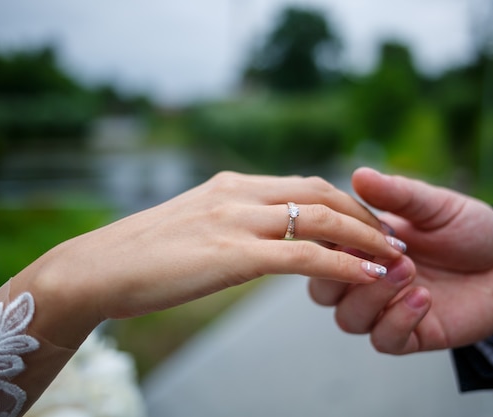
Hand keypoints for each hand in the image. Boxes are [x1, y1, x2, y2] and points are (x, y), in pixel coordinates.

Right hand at [13, 171, 405, 347]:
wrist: (98, 268)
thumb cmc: (143, 254)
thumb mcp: (193, 225)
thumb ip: (228, 222)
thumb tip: (254, 237)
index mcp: (232, 185)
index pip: (303, 183)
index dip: (344, 200)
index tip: (367, 221)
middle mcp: (239, 193)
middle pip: (321, 191)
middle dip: (364, 214)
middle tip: (392, 236)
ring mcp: (236, 221)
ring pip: (320, 218)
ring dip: (364, 236)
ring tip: (394, 255)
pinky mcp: (234, 254)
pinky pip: (303, 256)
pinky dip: (342, 263)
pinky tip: (368, 273)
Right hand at [308, 167, 492, 353]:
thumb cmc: (468, 229)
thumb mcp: (433, 205)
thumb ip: (397, 195)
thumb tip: (360, 174)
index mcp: (362, 246)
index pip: (324, 248)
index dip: (329, 240)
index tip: (352, 227)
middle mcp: (365, 280)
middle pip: (322, 290)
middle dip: (342, 273)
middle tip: (378, 255)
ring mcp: (385, 310)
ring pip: (348, 318)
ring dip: (372, 295)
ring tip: (408, 269)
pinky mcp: (410, 336)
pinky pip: (385, 339)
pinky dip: (398, 319)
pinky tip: (424, 297)